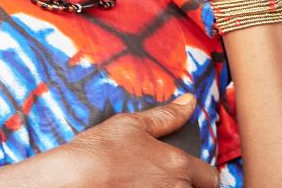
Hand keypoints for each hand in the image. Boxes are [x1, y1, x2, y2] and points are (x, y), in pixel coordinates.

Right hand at [0, 95, 217, 187]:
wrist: (70, 182)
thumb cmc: (98, 152)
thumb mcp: (132, 125)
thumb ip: (166, 116)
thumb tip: (189, 102)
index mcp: (178, 167)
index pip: (211, 177)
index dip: (202, 175)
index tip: (192, 174)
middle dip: (185, 185)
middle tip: (162, 178)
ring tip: (144, 184)